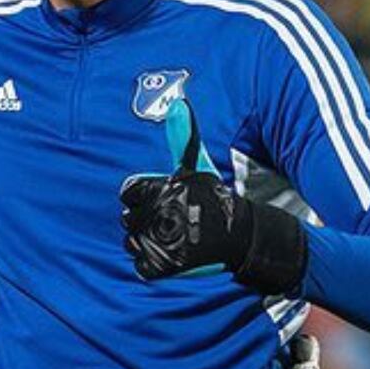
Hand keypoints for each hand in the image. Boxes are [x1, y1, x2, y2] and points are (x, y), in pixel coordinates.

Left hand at [119, 99, 307, 294]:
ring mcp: (160, 240)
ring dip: (146, 241)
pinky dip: (152, 263)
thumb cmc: (216, 199)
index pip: (128, 193)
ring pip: (132, 241)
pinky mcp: (163, 264)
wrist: (242, 238)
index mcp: (160, 188)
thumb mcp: (200, 164)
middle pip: (127, 218)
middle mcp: (157, 213)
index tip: (162, 199)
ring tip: (171, 236)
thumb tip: (176, 103)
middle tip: (171, 220)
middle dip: (144, 219)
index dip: (142, 197)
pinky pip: (140, 265)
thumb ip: (183, 136)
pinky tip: (171, 254)